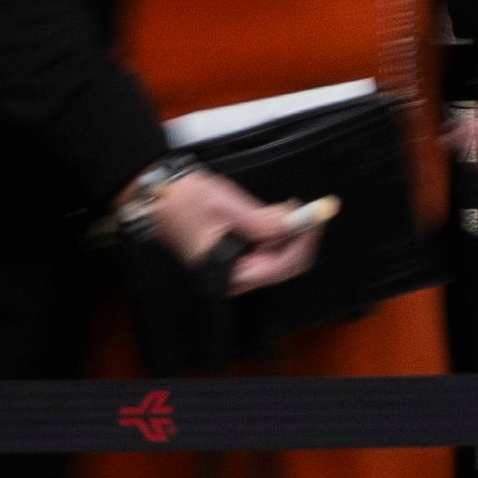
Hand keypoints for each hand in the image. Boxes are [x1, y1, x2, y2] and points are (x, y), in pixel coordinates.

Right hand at [140, 167, 328, 291]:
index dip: (305, 239)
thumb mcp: (226, 205)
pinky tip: (276, 214)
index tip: (317, 213)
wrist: (159, 199)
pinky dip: (279, 231)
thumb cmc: (184, 202)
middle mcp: (236, 278)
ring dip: (290, 232)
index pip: (283, 265)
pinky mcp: (239, 258)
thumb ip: (261, 220)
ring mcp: (238, 270)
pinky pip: (269, 249)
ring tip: (287, 207)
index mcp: (229, 273)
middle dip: (301, 236)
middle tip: (309, 208)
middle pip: (286, 264)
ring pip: (281, 256)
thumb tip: (294, 224)